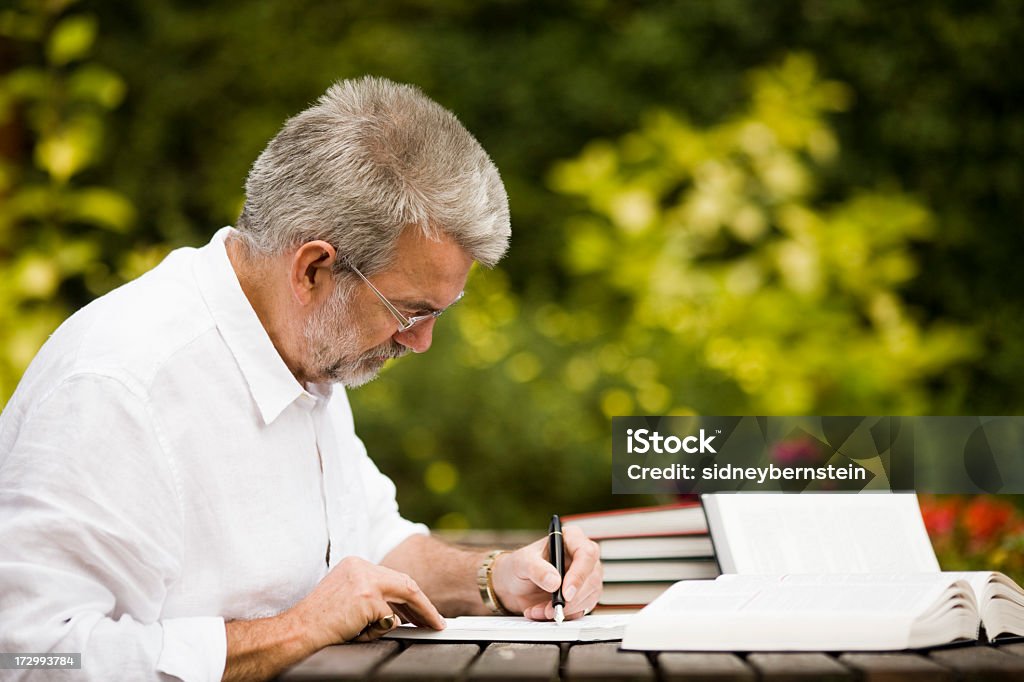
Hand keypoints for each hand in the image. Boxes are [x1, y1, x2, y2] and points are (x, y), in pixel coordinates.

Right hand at [287, 556, 444, 648]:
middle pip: (406, 583)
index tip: (423, 611)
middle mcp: (361, 566)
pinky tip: (358, 632)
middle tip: (437, 622)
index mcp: (356, 565)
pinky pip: (388, 620)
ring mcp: (365, 580)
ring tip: (423, 628)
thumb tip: (401, 613)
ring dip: (408, 619)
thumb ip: (372, 598)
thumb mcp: (348, 600)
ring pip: (402, 601)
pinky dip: (377, 632)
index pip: (394, 579)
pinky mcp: (367, 597)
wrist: (297, 631)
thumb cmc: (319, 623)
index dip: (412, 597)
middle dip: (424, 606)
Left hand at [489, 525, 601, 620]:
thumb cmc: (519, 566)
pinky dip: (563, 615)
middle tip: (552, 608)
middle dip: (571, 599)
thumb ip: (536, 568)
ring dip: (565, 609)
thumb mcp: (522, 562)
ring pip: (589, 597)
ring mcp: (585, 578)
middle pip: (592, 579)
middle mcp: (582, 557)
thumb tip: (555, 581)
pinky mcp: (583, 597)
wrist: (513, 586)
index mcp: (571, 539)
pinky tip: (543, 612)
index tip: (566, 592)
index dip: (579, 574)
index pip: (586, 553)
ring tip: (540, 610)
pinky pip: (581, 610)